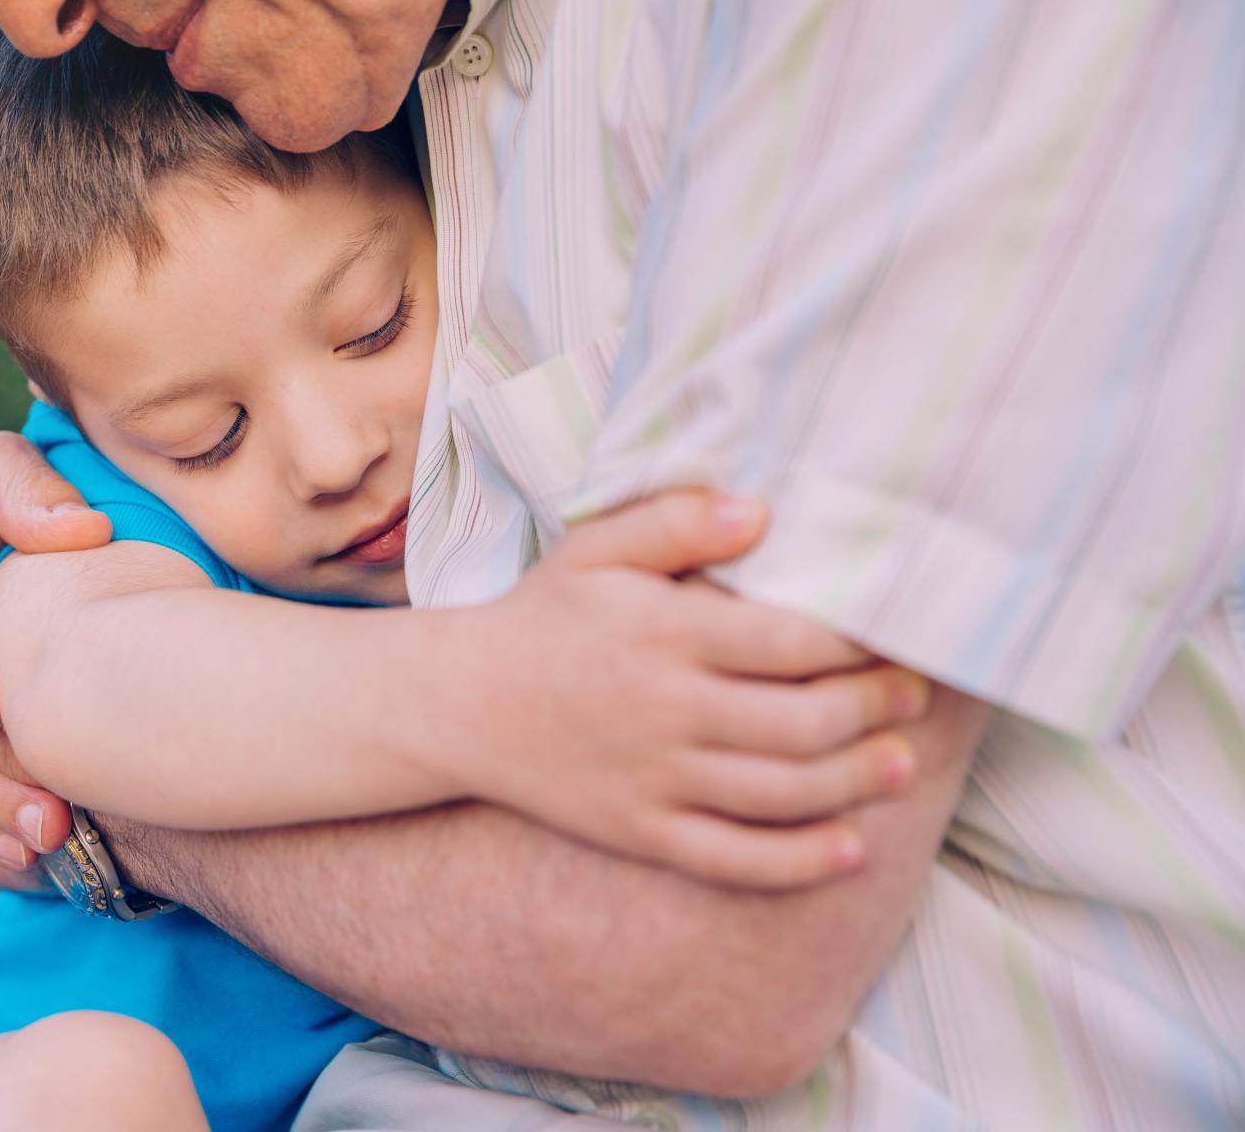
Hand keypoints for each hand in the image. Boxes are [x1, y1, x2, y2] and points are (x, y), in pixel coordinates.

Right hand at [466, 490, 925, 889]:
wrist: (458, 704)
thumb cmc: (541, 618)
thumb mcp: (594, 550)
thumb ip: (676, 521)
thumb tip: (762, 509)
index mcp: (663, 632)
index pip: (790, 640)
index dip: (859, 644)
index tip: (899, 638)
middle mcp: (665, 709)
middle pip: (802, 721)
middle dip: (874, 711)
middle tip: (913, 699)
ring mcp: (652, 779)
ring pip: (781, 793)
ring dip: (855, 783)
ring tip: (900, 766)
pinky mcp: (640, 832)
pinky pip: (733, 859)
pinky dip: (799, 861)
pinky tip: (848, 851)